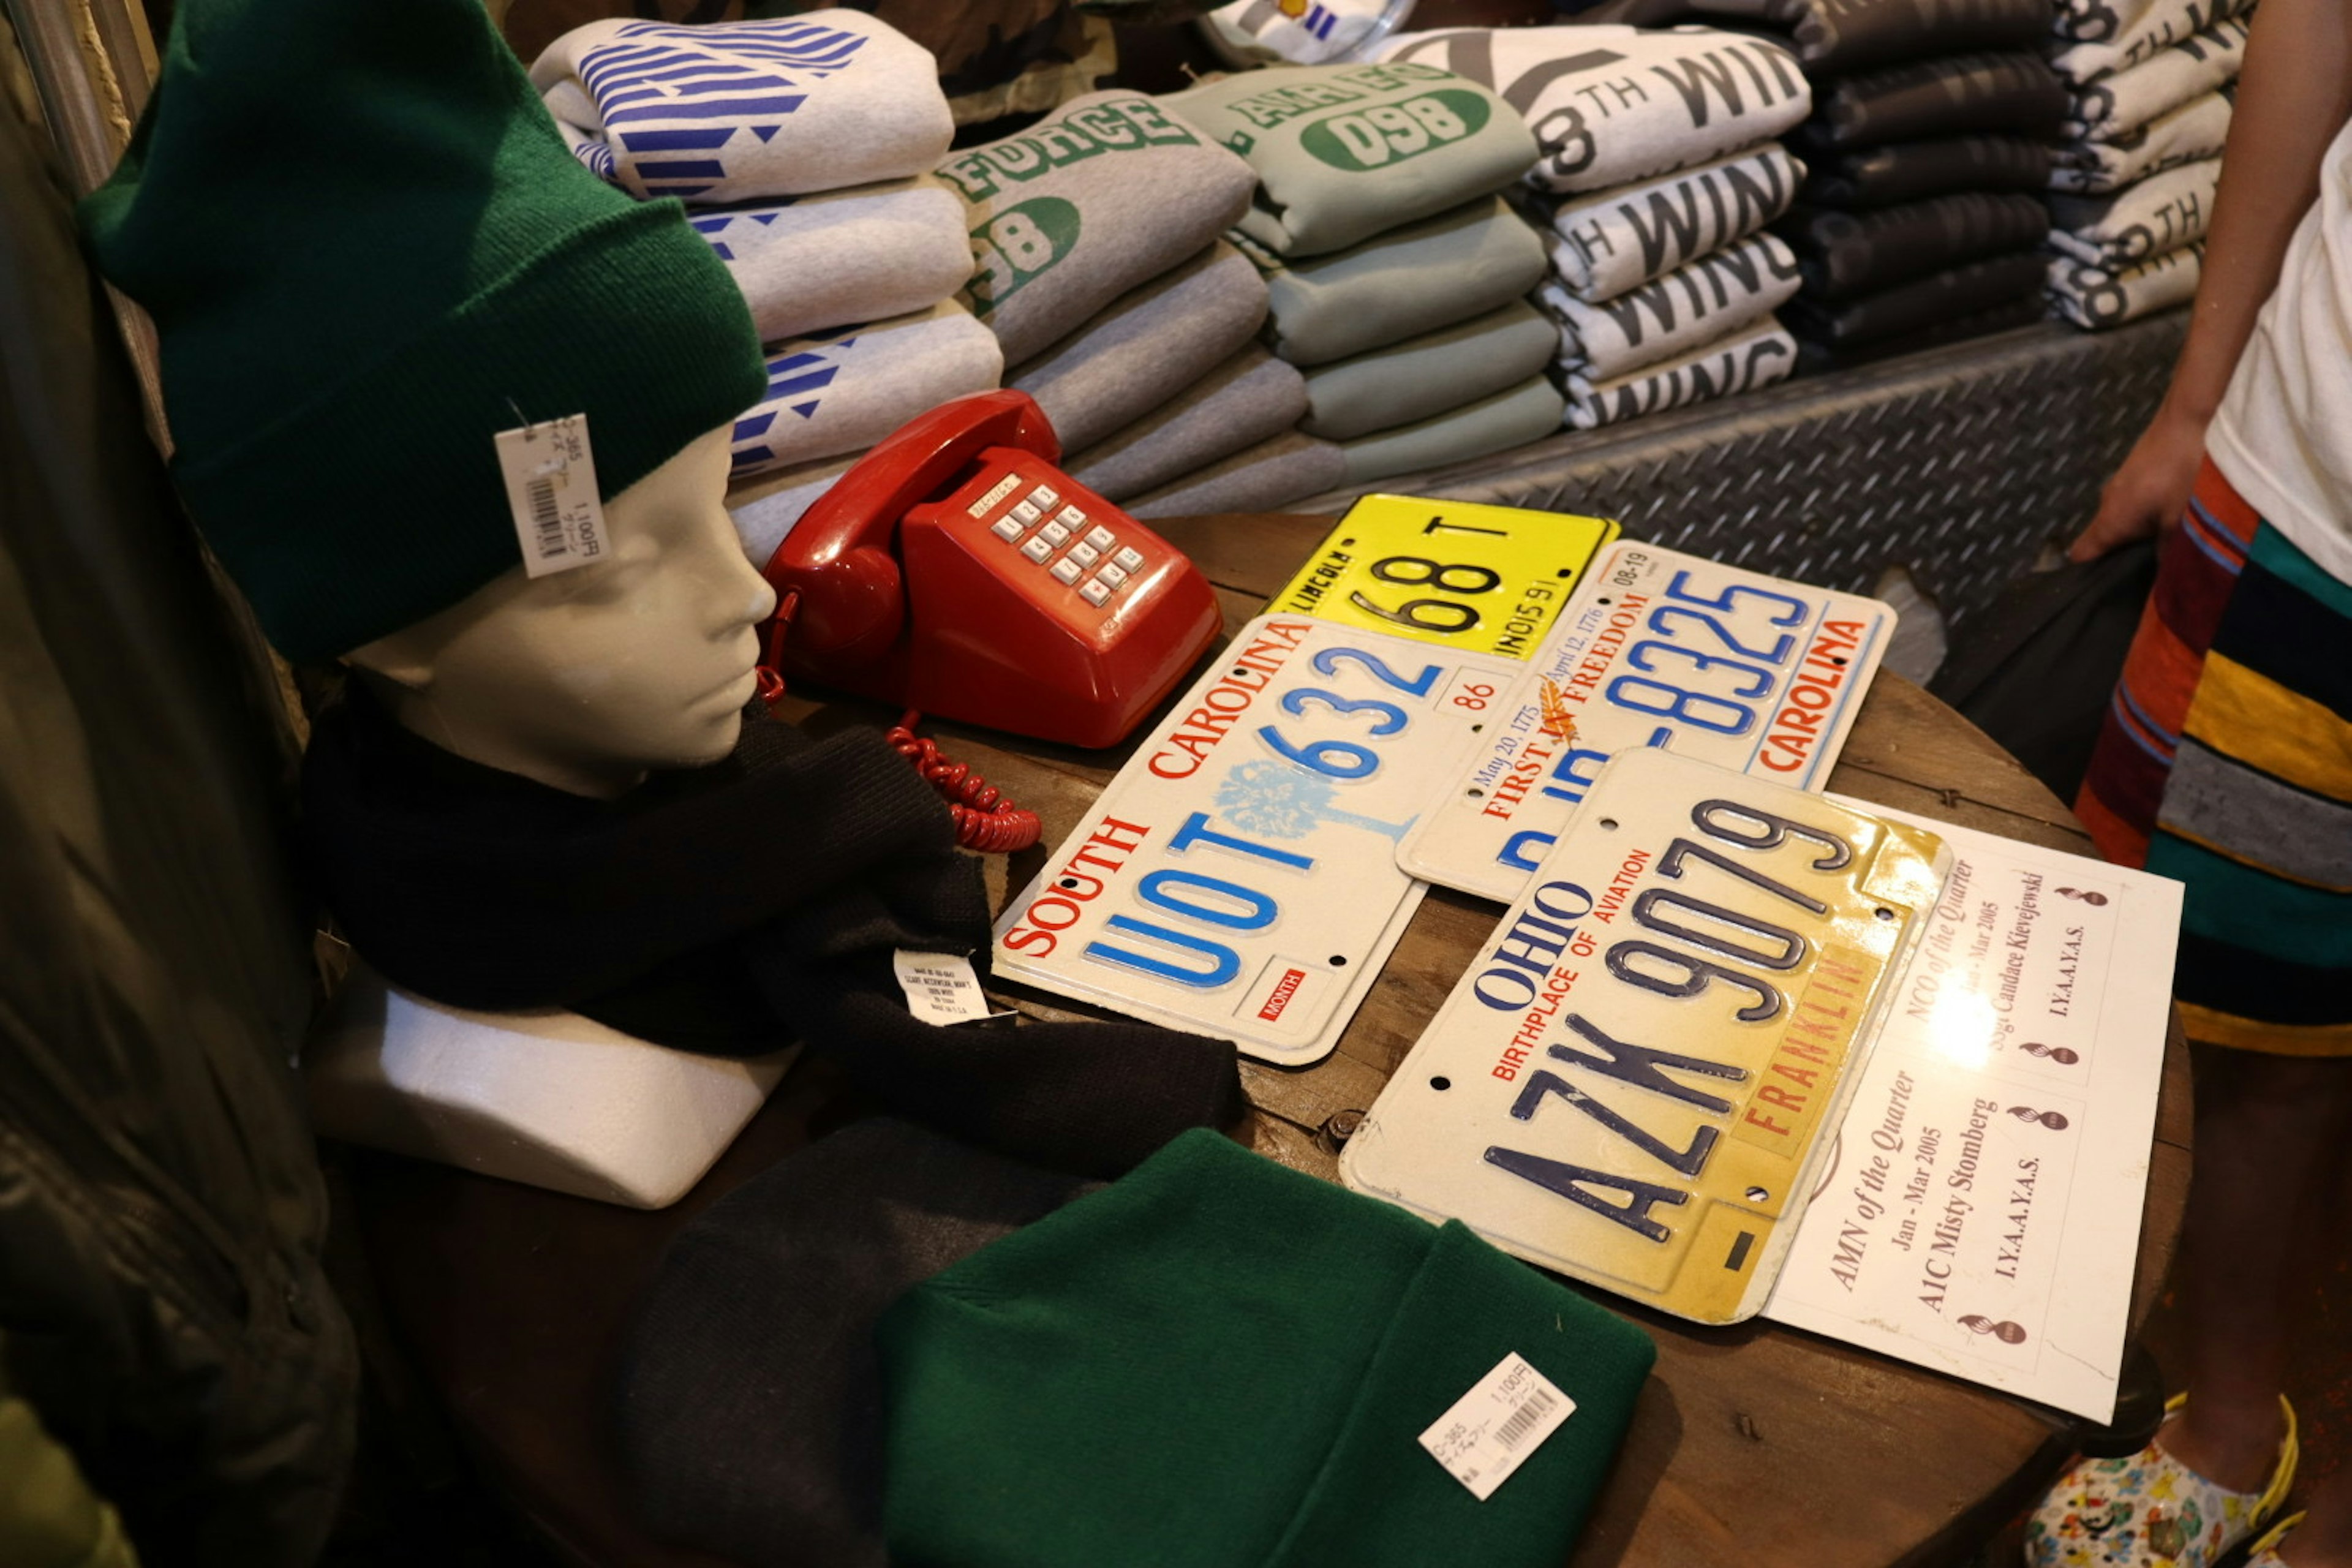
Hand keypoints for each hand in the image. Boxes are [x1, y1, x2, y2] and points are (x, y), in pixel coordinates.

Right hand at [2069, 406, 2209, 562]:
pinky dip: (2138, 517)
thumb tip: (2165, 577)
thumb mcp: (2181, 517)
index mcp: (2112, 521)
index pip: (2080, 555)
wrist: (2186, 421)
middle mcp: (2106, 505)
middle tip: (2143, 572)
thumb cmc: (2181, 472)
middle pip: (2099, 541)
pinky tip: (2164, 515)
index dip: (2086, 575)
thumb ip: (2169, 550)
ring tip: (2159, 544)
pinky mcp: (2130, 476)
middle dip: (2115, 557)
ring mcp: (2116, 488)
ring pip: (2115, 522)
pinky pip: (2126, 507)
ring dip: (2131, 536)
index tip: (2102, 590)